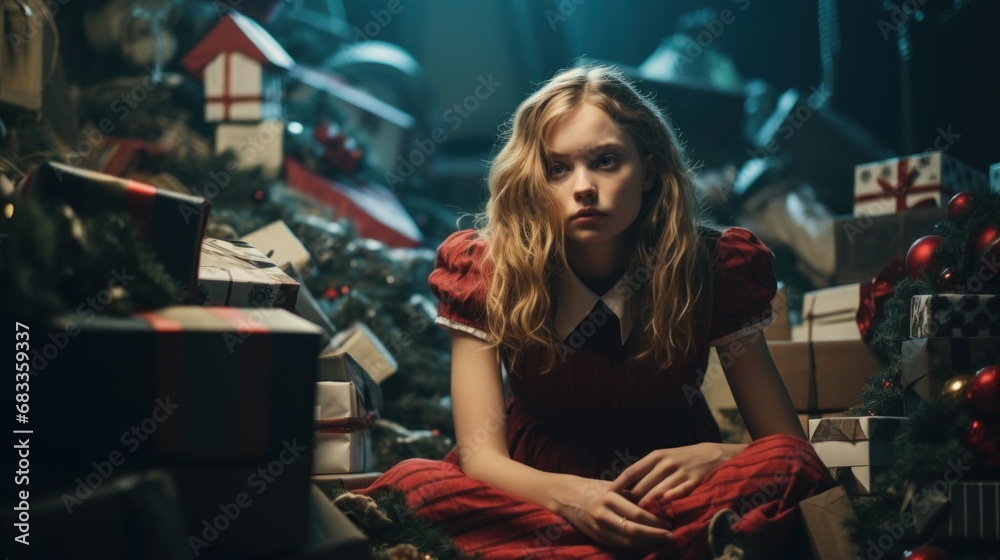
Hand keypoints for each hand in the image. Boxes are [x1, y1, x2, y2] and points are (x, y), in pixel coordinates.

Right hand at [554, 477, 672, 551]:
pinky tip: (645, 543)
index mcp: (609, 497)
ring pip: (627, 542)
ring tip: (661, 540)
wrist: (565, 495)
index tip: (669, 522)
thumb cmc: (593, 487)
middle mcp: (602, 514)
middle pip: (634, 531)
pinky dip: (635, 546)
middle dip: (655, 535)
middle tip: (670, 535)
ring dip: (647, 543)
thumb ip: (631, 495)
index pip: (637, 513)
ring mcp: (598, 528)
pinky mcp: (596, 537)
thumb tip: (657, 503)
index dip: (655, 521)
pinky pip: (619, 545)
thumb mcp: (612, 486)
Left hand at [608, 443, 743, 506]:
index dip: (618, 485)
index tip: (605, 496)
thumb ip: (646, 471)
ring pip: (658, 494)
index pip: (631, 472)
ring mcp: (680, 472)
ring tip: (638, 521)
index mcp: (655, 456)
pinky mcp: (694, 481)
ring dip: (648, 509)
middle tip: (621, 516)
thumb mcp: (663, 458)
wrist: (713, 455)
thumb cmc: (682, 459)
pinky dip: (669, 504)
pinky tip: (663, 514)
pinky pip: (678, 495)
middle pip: (642, 487)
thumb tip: (624, 489)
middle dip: (632, 503)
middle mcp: (665, 463)